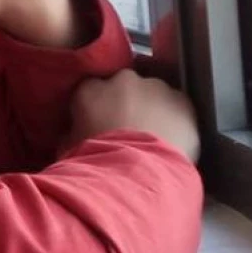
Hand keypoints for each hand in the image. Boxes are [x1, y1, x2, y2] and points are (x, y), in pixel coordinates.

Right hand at [69, 70, 200, 161]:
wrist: (134, 173)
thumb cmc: (94, 161)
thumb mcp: (69, 148)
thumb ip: (73, 133)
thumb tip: (73, 133)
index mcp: (89, 89)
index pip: (91, 90)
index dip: (97, 106)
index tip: (99, 123)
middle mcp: (122, 80)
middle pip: (124, 87)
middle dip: (126, 103)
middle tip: (127, 130)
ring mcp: (155, 87)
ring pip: (154, 94)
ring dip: (152, 109)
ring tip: (153, 137)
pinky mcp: (182, 100)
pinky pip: (178, 107)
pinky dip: (176, 120)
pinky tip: (173, 141)